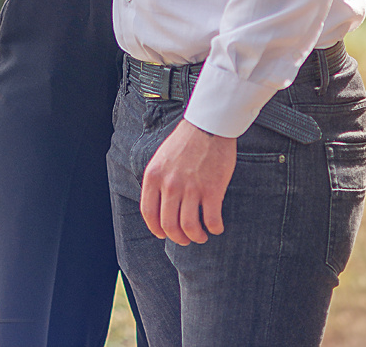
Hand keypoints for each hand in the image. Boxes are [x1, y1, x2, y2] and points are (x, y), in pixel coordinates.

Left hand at [139, 118, 235, 245]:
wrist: (209, 125)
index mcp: (154, 176)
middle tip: (185, 239)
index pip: (148, 213)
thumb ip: (158, 181)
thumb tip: (159, 207)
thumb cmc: (186, 141)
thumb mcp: (162, 158)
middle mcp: (170, 184)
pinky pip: (211, 220)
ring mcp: (191, 187)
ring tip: (201, 236)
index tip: (163, 234)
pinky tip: (216, 227)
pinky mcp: (212, 189)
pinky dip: (214, 228)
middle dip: (178, 238)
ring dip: (196, 237)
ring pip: (189, 227)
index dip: (156, 229)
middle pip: (169, 225)